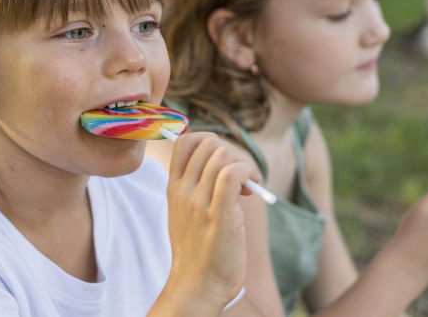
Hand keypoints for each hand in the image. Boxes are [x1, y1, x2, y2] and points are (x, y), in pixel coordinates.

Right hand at [164, 132, 261, 310]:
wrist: (199, 286)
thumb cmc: (201, 251)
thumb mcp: (188, 213)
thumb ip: (198, 188)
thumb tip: (227, 163)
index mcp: (174, 188)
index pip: (185, 140)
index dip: (211, 141)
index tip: (226, 162)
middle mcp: (183, 191)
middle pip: (208, 142)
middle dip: (233, 152)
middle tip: (243, 176)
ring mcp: (198, 202)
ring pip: (222, 154)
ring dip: (245, 164)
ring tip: (250, 186)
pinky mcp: (219, 214)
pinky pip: (232, 173)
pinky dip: (248, 172)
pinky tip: (254, 189)